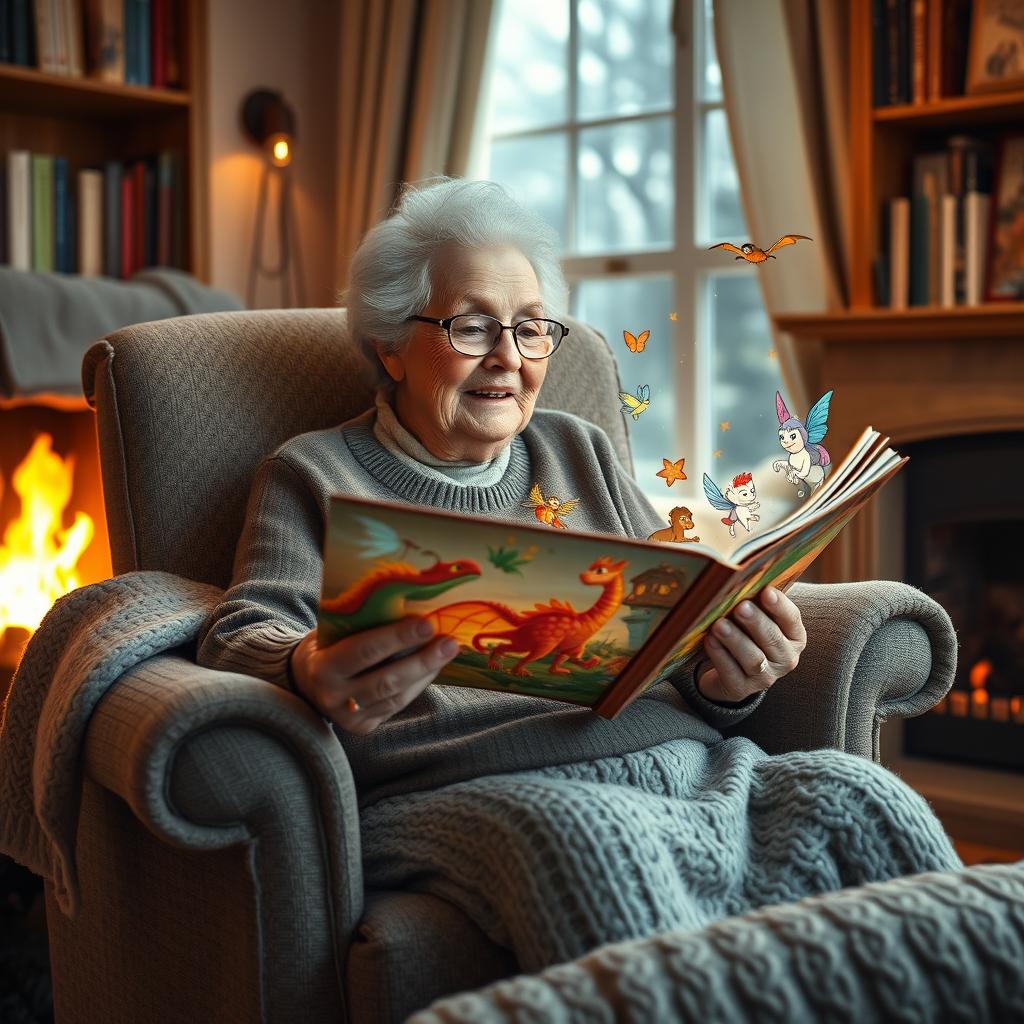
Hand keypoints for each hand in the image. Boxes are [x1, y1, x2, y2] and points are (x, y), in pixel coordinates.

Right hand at [289, 616, 458, 734]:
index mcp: (323, 667)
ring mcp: (349, 717)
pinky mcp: (363, 727)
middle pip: (387, 680)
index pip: (365, 651)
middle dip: (422, 660)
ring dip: (426, 673)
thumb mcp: (331, 630)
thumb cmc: (324, 645)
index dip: (398, 638)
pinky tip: (433, 668)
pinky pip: (397, 706)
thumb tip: (409, 603)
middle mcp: (334, 697)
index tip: (427, 623)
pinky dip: (418, 685)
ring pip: (397, 697)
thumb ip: (360, 624)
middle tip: (448, 641)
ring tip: (447, 651)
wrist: (304, 681)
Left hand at [696, 586, 805, 702]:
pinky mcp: (741, 688)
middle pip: (772, 639)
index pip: (792, 619)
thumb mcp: (757, 618)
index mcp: (794, 637)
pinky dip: (720, 655)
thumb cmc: (746, 634)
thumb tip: (742, 579)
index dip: (780, 606)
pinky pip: (731, 672)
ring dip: (736, 640)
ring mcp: (765, 677)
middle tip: (740, 607)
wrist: (730, 671)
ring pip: (753, 658)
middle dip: (756, 622)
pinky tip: (710, 640)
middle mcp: (785, 659)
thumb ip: (756, 602)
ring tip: (719, 624)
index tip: (766, 591)